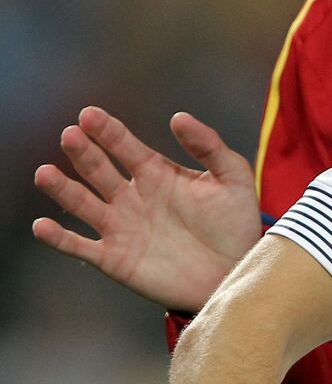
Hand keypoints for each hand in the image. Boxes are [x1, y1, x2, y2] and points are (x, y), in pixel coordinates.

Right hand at [33, 106, 262, 311]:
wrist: (236, 269)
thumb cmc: (234, 221)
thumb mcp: (231, 176)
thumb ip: (208, 145)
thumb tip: (178, 117)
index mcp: (157, 173)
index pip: (125, 146)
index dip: (107, 130)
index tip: (89, 114)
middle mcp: (132, 197)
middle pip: (99, 170)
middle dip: (84, 152)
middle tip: (70, 134)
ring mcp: (121, 227)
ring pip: (83, 204)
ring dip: (63, 189)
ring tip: (45, 172)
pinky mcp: (115, 259)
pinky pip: (81, 247)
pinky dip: (60, 238)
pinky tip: (42, 225)